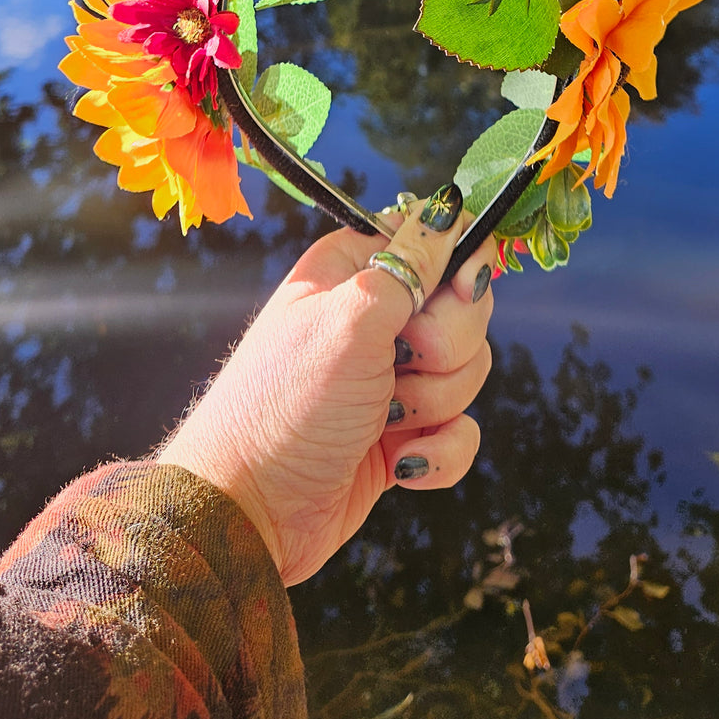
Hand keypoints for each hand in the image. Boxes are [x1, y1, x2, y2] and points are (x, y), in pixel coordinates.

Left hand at [159, 190, 495, 585]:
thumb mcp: (349, 320)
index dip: (457, 265)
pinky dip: (438, 452)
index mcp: (355, 270)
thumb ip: (411, 265)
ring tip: (381, 419)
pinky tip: (400, 464)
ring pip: (469, 371)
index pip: (436, 240)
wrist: (249, 511)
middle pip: (465, 309)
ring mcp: (391, 378)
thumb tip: (449, 206)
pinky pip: (461, 431)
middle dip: (445, 348)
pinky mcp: (402, 434)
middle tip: (397, 364)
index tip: (456, 290)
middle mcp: (376, 318)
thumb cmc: (284, 404)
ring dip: (434, 403)